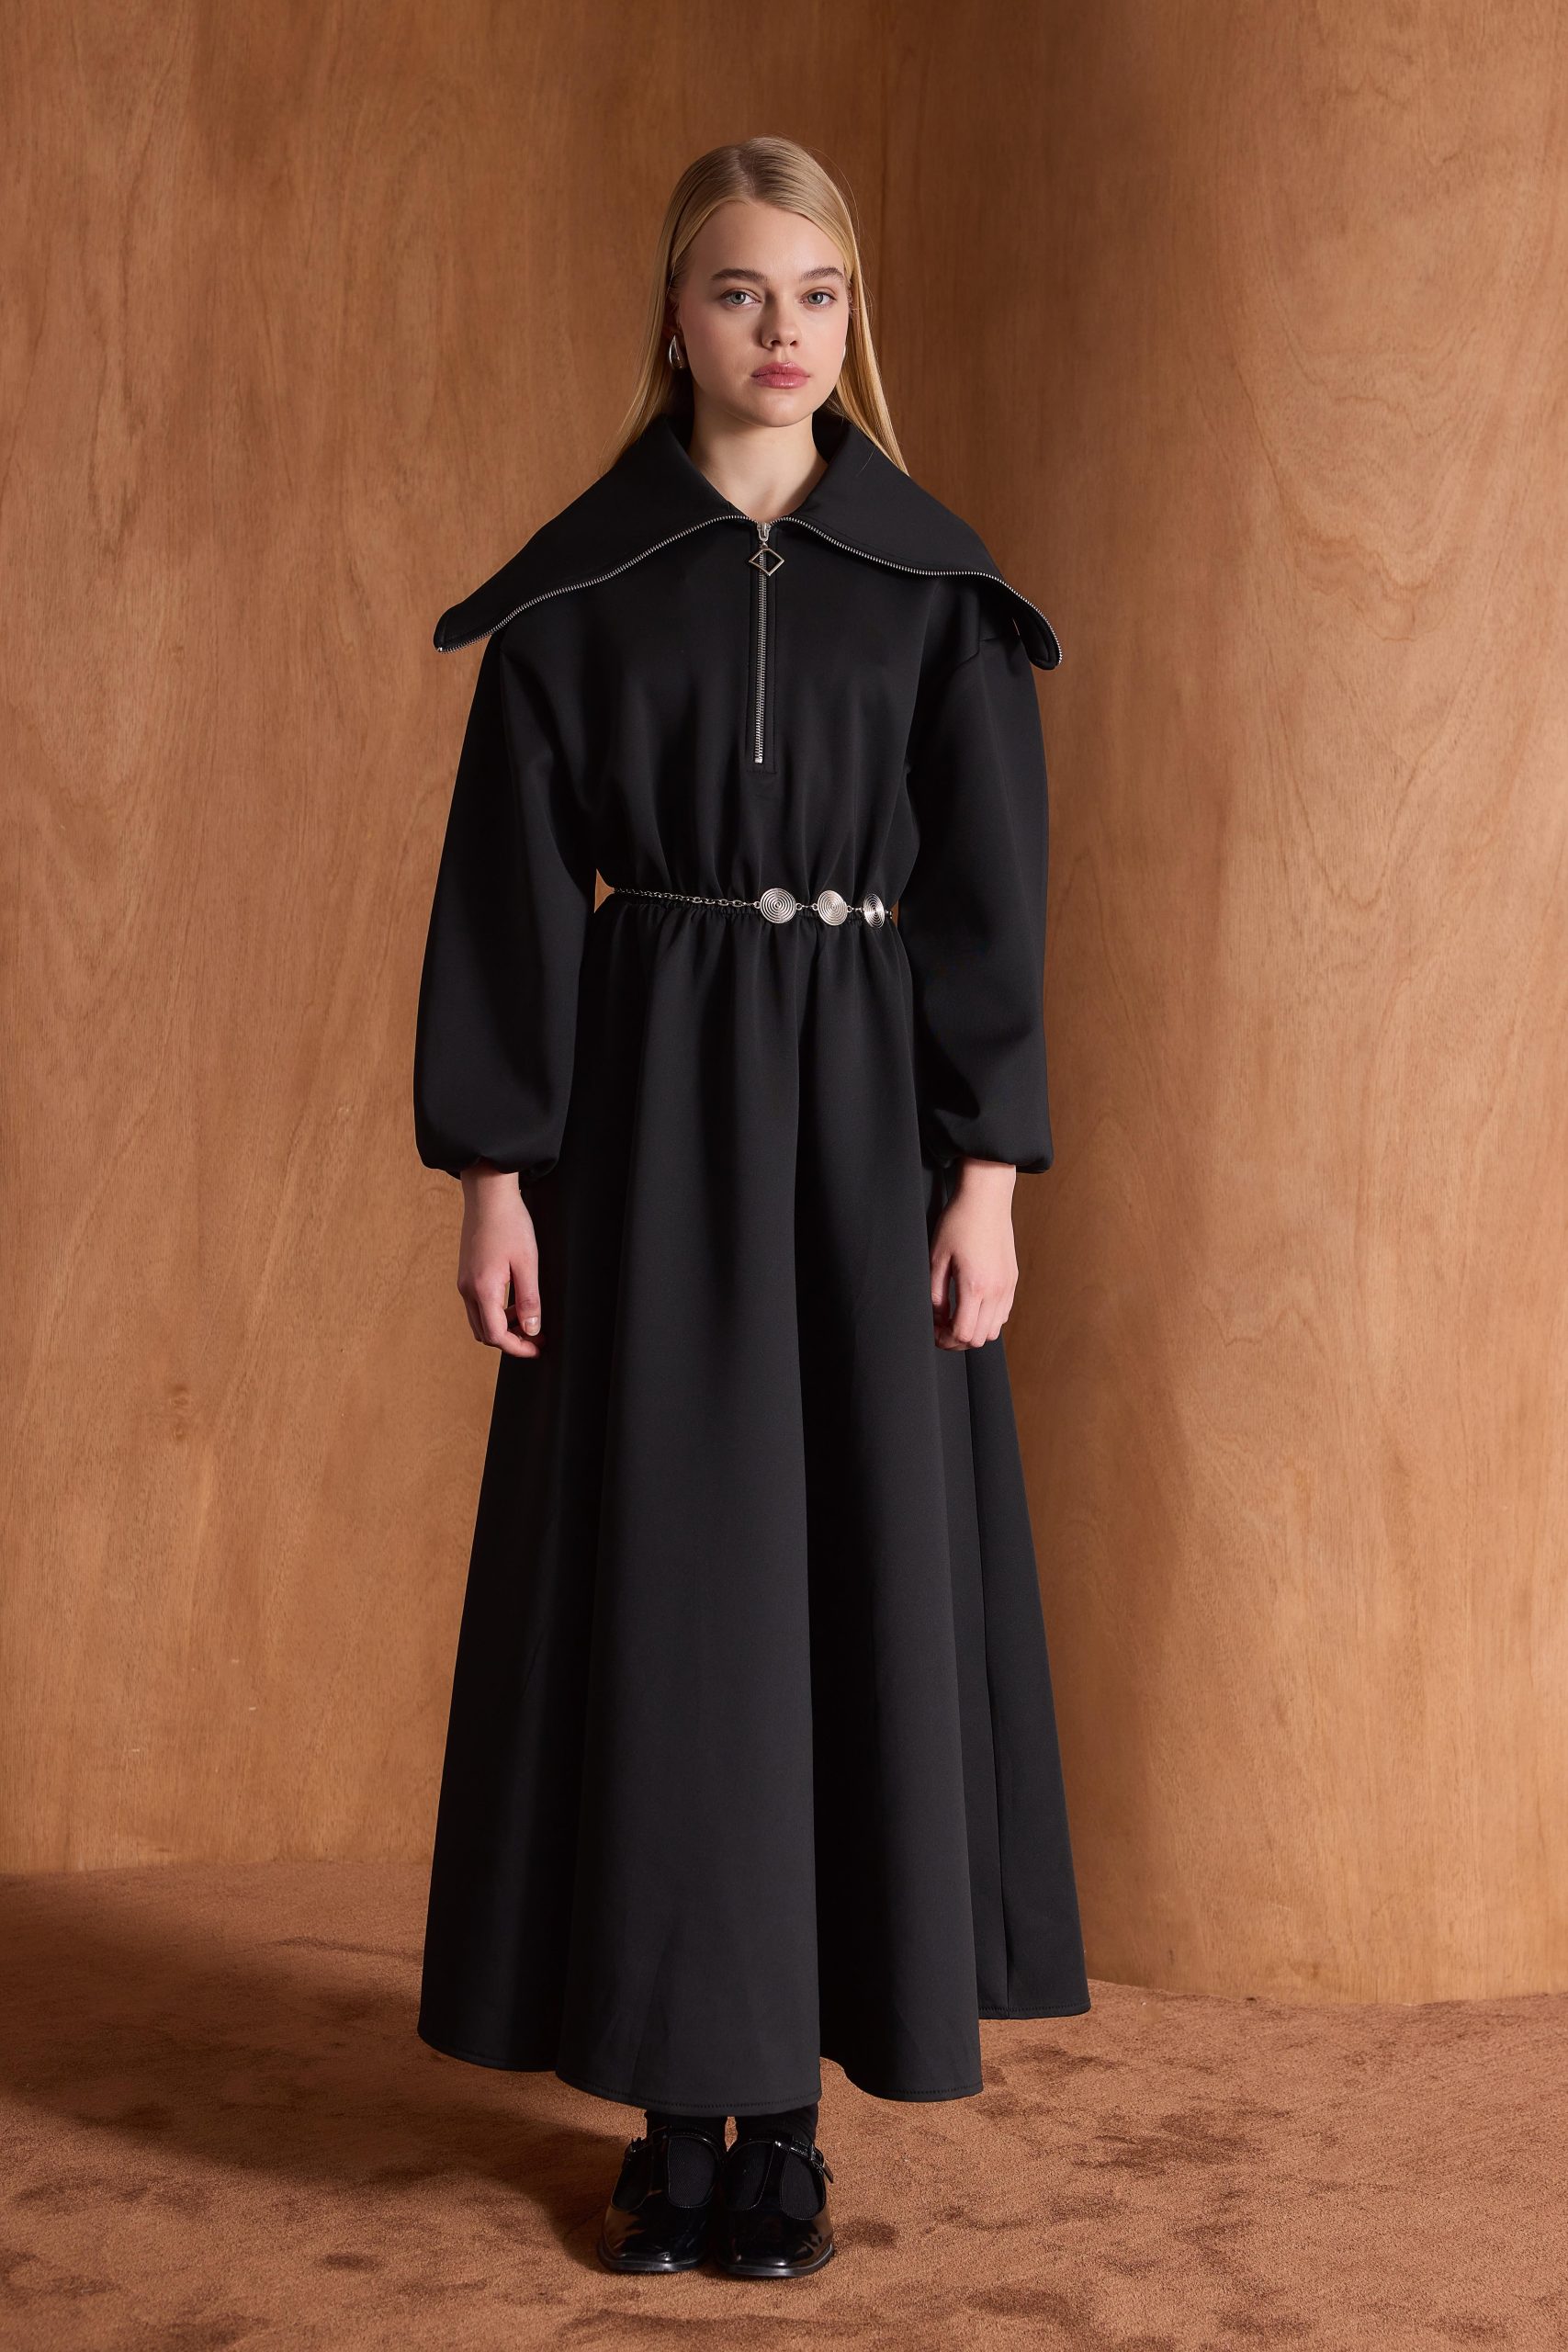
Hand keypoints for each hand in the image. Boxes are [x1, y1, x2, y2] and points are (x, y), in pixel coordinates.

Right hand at [457, 1162, 543, 1356]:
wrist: (488, 1195)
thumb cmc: (509, 1223)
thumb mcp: (528, 1263)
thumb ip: (529, 1300)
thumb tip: (531, 1329)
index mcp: (482, 1290)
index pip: (496, 1336)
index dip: (518, 1348)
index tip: (538, 1348)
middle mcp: (467, 1289)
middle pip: (484, 1333)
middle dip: (510, 1341)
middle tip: (536, 1338)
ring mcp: (464, 1281)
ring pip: (480, 1320)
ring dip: (503, 1326)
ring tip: (528, 1318)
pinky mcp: (466, 1273)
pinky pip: (478, 1304)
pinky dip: (495, 1311)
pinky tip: (514, 1301)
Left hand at [929, 1159, 1017, 1349]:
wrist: (986, 1199)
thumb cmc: (959, 1223)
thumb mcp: (936, 1258)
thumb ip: (935, 1294)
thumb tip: (937, 1318)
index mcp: (975, 1286)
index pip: (963, 1333)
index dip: (944, 1339)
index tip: (932, 1329)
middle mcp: (996, 1291)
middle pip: (979, 1339)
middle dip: (957, 1339)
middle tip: (940, 1327)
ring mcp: (1008, 1287)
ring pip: (994, 1331)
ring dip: (974, 1331)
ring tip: (956, 1317)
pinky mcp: (1013, 1280)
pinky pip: (1003, 1314)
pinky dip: (987, 1320)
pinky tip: (972, 1306)